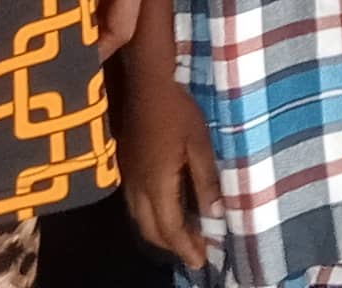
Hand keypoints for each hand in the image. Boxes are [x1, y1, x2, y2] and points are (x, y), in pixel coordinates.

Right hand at [114, 56, 225, 267]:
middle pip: (150, 230)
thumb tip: (216, 215)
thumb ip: (207, 181)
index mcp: (156, 184)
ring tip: (183, 236)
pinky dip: (151, 215)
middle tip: (195, 252)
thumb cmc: (178, 109)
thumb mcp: (200, 144)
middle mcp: (137, 186)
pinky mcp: (125, 164)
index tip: (201, 263)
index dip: (185, 248)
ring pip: (140, 218)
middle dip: (172, 246)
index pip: (169, 229)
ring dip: (160, 232)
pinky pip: (135, 203)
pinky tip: (166, 208)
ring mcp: (127, 175)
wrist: (147, 79)